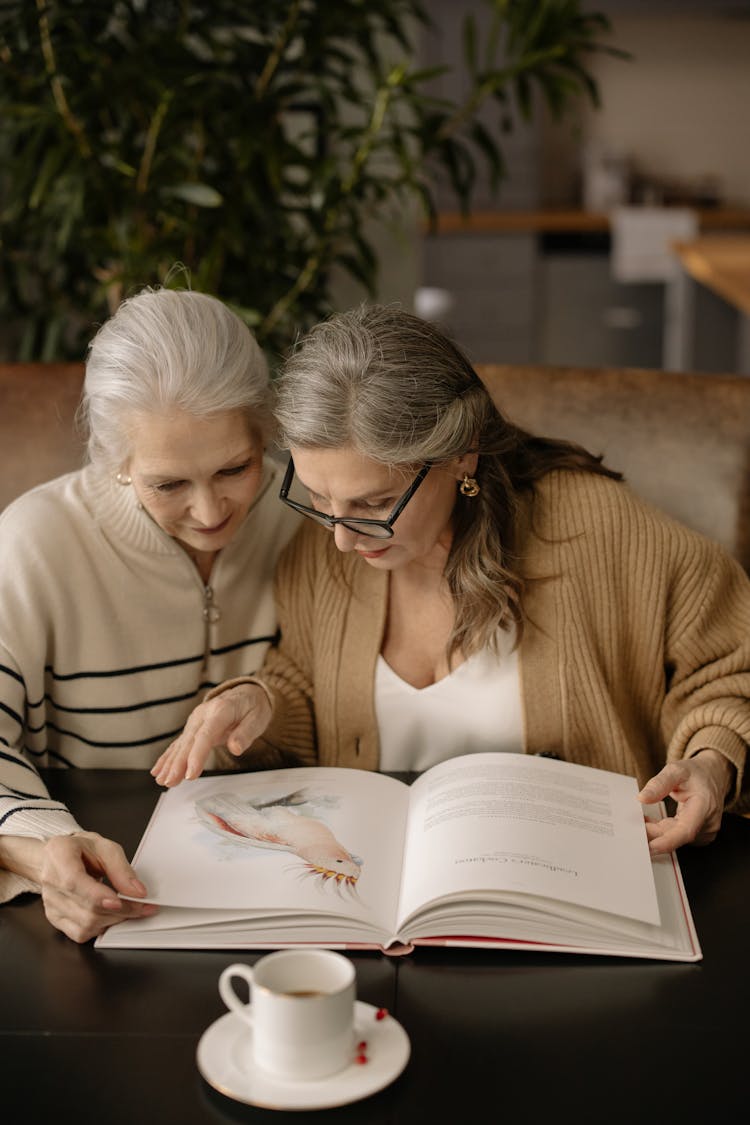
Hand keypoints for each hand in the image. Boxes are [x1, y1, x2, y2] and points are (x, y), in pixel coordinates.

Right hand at [1, 831, 157, 942]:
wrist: (57, 858)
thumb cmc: (80, 850)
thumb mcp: (105, 847)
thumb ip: (121, 869)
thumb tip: (137, 892)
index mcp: (59, 855)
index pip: (74, 882)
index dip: (97, 896)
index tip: (121, 902)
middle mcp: (50, 882)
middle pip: (85, 908)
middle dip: (120, 911)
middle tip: (143, 906)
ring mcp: (50, 904)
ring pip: (85, 925)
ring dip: (113, 920)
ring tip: (129, 909)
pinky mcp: (55, 919)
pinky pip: (80, 933)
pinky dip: (101, 928)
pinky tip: (110, 915)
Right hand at [150, 683, 271, 786]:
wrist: (247, 693)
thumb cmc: (253, 706)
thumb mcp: (258, 718)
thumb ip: (246, 733)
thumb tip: (235, 748)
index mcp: (220, 710)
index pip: (206, 735)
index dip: (196, 755)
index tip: (190, 774)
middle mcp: (204, 714)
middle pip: (189, 741)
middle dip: (178, 763)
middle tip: (170, 781)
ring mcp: (196, 721)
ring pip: (181, 744)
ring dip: (170, 763)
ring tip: (162, 780)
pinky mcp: (193, 728)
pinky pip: (179, 744)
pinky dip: (168, 757)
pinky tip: (158, 770)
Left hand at [637, 750, 733, 855]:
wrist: (713, 776)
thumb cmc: (696, 773)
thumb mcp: (676, 770)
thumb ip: (659, 783)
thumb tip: (642, 798)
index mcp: (704, 806)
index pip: (686, 830)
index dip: (667, 841)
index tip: (650, 846)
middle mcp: (707, 823)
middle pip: (675, 836)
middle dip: (651, 833)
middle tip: (630, 825)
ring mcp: (704, 831)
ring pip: (674, 838)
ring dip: (655, 832)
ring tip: (640, 820)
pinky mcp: (699, 835)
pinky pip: (676, 837)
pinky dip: (661, 832)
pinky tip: (650, 823)